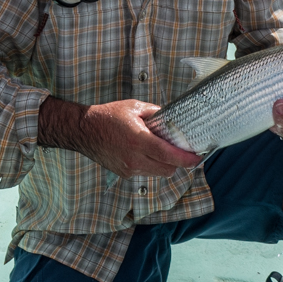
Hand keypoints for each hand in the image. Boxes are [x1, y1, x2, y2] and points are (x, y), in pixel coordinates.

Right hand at [77, 99, 201, 177]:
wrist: (84, 130)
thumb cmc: (108, 116)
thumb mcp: (134, 107)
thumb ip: (156, 113)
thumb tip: (172, 118)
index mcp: (139, 141)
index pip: (170, 156)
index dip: (188, 159)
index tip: (199, 157)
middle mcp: (135, 159)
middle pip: (168, 169)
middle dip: (178, 162)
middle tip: (182, 151)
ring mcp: (129, 169)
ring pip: (158, 173)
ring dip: (165, 164)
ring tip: (161, 149)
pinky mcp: (124, 174)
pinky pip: (146, 173)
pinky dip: (151, 165)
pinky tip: (145, 152)